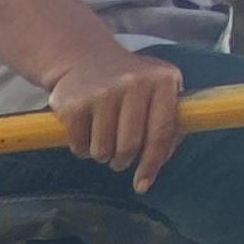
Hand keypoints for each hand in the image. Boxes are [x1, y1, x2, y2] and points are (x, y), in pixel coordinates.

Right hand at [49, 43, 185, 188]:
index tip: (142, 185)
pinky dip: (81, 148)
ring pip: (103, 150)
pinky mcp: (75, 103)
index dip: (152, 164)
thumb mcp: (158, 90)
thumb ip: (168, 123)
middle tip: (119, 158)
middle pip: (130, 146)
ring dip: (101, 155)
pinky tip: (85, 131)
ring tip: (101, 139)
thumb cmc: (129, 84)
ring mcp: (103, 92)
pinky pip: (80, 146)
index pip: (161, 133)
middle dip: (122, 160)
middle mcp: (135, 82)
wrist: (84, 58)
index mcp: (163, 80)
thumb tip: (157, 164)